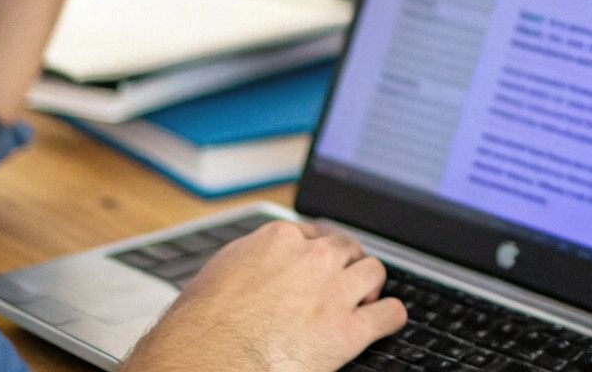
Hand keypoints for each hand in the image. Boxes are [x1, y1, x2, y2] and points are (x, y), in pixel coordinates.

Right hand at [123, 220, 406, 371]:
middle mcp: (313, 258)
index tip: (321, 262)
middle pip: (347, 249)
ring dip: (370, 287)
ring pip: (374, 273)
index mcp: (280, 239)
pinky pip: (391, 314)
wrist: (207, 359)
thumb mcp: (220, 273)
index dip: (320, 251)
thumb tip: (254, 268)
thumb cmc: (200, 325)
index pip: (316, 233)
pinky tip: (385, 322)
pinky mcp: (349, 330)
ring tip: (364, 301)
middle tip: (342, 284)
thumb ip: (250, 261)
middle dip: (346, 265)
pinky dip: (391, 318)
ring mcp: (334, 291)